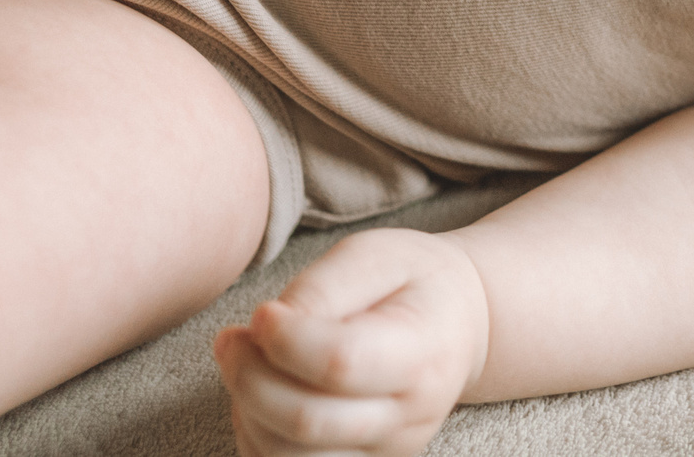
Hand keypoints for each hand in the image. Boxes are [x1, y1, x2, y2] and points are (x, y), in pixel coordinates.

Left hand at [215, 228, 491, 456]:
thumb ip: (322, 289)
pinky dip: (257, 434)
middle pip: (308, 423)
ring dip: (247, 410)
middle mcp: (410, 415)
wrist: (459, 325)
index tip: (263, 312)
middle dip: (249, 379)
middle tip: (233, 338)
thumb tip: (266, 330)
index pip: (340, 363)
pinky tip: (262, 391)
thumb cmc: (413, 281)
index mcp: (423, 350)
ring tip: (246, 363)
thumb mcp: (375, 255)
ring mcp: (386, 450)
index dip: (284, 340)